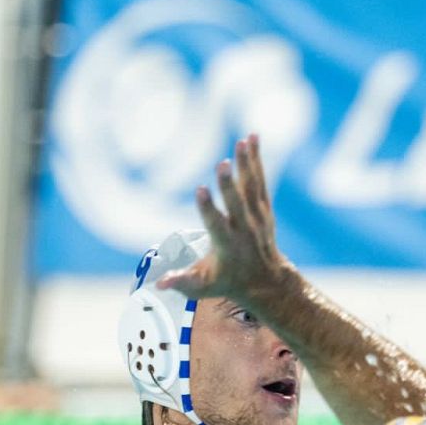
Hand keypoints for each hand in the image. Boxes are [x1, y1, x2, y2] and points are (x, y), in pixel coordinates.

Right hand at [157, 135, 293, 299]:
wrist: (266, 281)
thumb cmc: (228, 281)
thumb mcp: (204, 286)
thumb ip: (182, 283)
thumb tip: (159, 283)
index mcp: (227, 244)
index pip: (216, 224)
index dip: (208, 208)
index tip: (200, 190)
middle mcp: (244, 228)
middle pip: (237, 202)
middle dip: (228, 183)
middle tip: (222, 162)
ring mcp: (256, 215)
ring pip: (251, 186)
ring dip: (247, 162)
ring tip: (243, 140)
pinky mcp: (263, 206)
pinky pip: (259, 179)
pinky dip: (256, 159)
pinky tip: (253, 138)